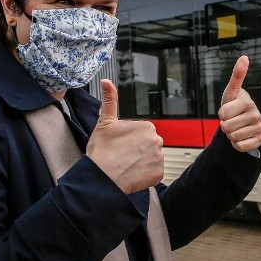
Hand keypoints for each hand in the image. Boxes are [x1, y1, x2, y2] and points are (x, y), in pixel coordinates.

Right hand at [86, 79, 163, 193]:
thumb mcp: (104, 122)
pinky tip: (133, 174)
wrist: (101, 178)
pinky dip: (146, 174)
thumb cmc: (101, 152)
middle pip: (148, 144)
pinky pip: (154, 172)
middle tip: (122, 156)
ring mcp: (159, 157)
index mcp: (146, 126)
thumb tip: (107, 82)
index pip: (141, 132)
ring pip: (152, 158)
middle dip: (138, 150)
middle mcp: (157, 140)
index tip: (120, 145)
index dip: (129, 139)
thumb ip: (110, 101)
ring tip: (127, 165)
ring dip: (142, 162)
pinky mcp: (159, 173)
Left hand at [219, 56, 260, 152]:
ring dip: (231, 134)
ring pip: (232, 137)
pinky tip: (242, 136)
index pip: (223, 113)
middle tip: (232, 120)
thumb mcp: (232, 92)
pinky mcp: (259, 140)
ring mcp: (259, 127)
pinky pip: (239, 147)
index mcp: (247, 101)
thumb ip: (237, 75)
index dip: (221, 113)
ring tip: (237, 127)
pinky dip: (237, 144)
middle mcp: (256, 114)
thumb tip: (244, 57)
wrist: (246, 122)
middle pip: (226, 127)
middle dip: (225, 125)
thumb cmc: (235, 105)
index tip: (228, 109)